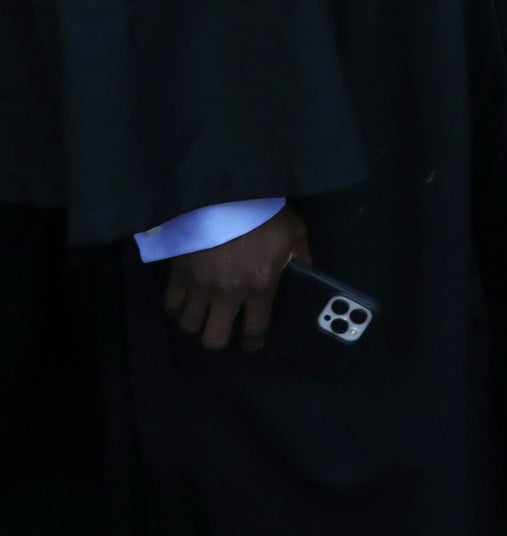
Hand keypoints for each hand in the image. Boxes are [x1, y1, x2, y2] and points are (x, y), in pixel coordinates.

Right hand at [164, 205, 308, 352]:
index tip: (251, 344)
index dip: (252, 344)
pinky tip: (187, 299)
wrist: (225, 190)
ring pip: (189, 325)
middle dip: (220, 340)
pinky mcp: (178, 273)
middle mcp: (228, 293)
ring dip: (197, 323)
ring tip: (205, 314)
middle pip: (214, 339)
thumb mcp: (295, 232)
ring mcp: (199, 285)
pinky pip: (170, 304)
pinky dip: (177, 306)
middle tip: (224, 329)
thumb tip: (308, 275)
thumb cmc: (264, 211)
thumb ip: (302, 257)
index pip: (254, 332)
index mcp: (261, 285)